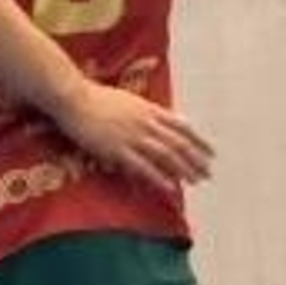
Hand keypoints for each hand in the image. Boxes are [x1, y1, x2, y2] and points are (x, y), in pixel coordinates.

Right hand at [57, 78, 212, 195]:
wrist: (74, 98)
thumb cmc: (96, 97)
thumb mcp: (128, 100)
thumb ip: (145, 111)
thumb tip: (160, 118)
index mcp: (149, 110)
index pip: (182, 127)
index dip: (198, 141)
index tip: (211, 152)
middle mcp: (146, 123)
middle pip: (178, 143)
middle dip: (196, 159)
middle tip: (208, 173)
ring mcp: (133, 136)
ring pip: (166, 155)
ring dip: (184, 169)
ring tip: (197, 181)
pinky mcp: (118, 149)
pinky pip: (143, 166)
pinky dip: (160, 177)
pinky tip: (171, 187)